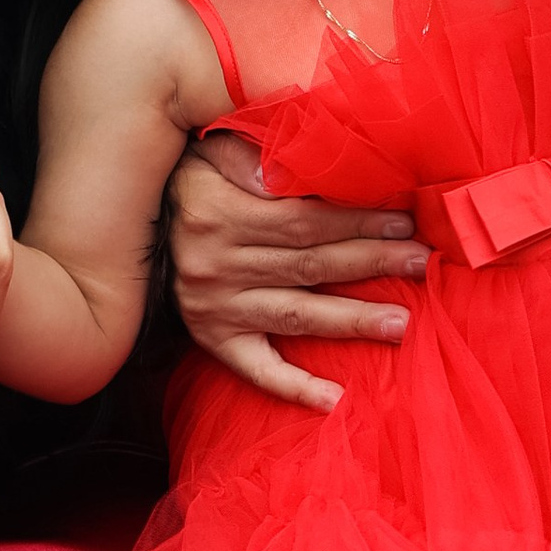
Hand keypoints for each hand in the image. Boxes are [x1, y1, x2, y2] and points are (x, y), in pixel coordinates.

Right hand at [167, 133, 428, 413]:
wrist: (129, 228)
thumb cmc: (188, 180)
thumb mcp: (208, 151)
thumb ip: (249, 156)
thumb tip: (289, 169)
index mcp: (219, 214)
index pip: (304, 221)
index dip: (356, 222)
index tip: (403, 221)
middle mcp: (216, 265)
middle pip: (310, 266)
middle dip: (371, 264)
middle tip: (422, 263)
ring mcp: (215, 308)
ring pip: (296, 315)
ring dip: (352, 321)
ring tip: (402, 324)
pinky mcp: (212, 338)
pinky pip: (255, 368)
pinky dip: (293, 387)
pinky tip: (334, 399)